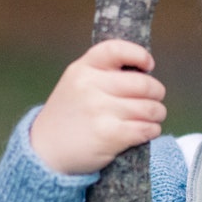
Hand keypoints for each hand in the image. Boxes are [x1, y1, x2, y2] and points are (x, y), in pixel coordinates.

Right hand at [30, 39, 166, 174]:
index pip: (117, 50)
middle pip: (143, 84)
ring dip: (157, 114)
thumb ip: (102, 73)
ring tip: (152, 117)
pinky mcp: (109, 135)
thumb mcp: (76, 83)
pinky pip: (146, 129)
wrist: (45, 151)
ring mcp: (99, 110)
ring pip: (149, 108)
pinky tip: (147, 131)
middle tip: (155, 101)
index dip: (139, 55)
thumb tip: (144, 72)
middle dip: (156, 93)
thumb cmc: (69, 116)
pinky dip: (152, 130)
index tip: (148, 66)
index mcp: (83, 68)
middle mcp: (90, 86)